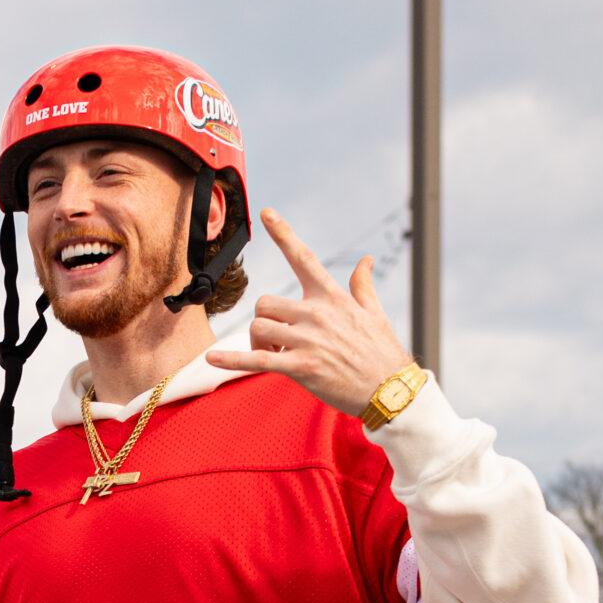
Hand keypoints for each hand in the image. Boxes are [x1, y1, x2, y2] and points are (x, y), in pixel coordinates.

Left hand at [207, 209, 413, 416]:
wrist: (390, 390)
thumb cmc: (381, 351)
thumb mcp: (374, 312)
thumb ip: (363, 284)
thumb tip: (367, 260)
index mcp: (331, 297)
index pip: (303, 258)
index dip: (283, 233)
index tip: (266, 213)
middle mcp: (316, 313)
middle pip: (265, 303)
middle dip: (265, 321)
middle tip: (278, 341)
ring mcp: (307, 340)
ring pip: (259, 327)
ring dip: (259, 342)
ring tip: (277, 355)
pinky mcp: (301, 367)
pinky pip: (258, 360)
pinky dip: (232, 360)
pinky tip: (212, 359)